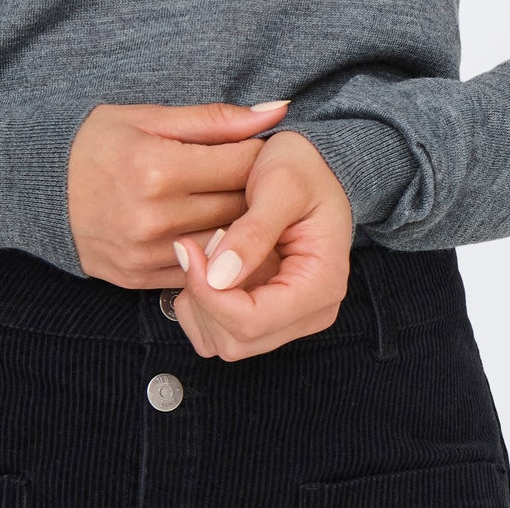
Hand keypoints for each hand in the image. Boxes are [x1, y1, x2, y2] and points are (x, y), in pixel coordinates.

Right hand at [67, 100, 289, 287]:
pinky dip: (213, 253)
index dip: (260, 154)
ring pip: (224, 242)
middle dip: (256, 190)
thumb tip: (277, 111)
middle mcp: (153, 216)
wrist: (37, 187)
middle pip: (239, 206)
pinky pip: (197, 270)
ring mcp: (145, 253)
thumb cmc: (96, 142)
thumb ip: (214, 119)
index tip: (261, 149)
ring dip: (240, 224)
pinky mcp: (138, 278)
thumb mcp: (148, 117)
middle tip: (257, 177)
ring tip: (236, 203)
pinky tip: (213, 232)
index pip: (242, 164)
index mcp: (158, 167)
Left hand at [169, 129, 353, 359]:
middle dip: (203, 297)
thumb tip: (219, 277)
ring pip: (223, 342)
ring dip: (200, 303)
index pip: (253, 321)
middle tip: (197, 245)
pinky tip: (207, 266)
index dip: (209, 294)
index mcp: (321, 285)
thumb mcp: (281, 184)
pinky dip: (203, 306)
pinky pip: (220, 332)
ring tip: (206, 252)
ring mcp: (288, 318)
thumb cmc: (302, 167)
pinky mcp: (267, 313)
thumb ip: (254, 230)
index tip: (188, 248)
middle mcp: (309, 313)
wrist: (314, 165)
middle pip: (236, 340)